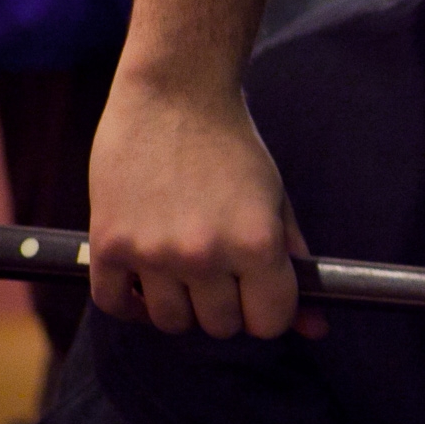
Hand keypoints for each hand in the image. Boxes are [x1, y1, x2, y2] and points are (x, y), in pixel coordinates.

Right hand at [88, 73, 323, 340]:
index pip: (269, 323)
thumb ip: (294, 265)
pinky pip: (115, 304)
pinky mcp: (108, 244)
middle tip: (220, 273)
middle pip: (219, 326)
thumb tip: (316, 328)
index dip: (268, 313)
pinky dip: (130, 301)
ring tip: (183, 270)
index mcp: (256, 243)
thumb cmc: (233, 148)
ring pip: (170, 322)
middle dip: (225, 306)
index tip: (259, 295)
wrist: (175, 95)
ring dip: (179, 305)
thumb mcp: (276, 202)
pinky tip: (144, 279)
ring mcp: (153, 252)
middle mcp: (205, 254)